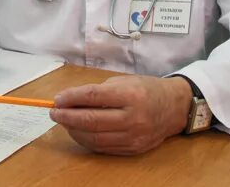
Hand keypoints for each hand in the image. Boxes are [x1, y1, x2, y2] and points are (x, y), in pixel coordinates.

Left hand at [49, 75, 192, 154]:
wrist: (174, 107)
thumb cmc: (146, 90)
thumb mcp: (124, 82)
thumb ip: (98, 91)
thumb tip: (70, 100)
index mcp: (131, 95)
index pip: (94, 96)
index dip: (71, 98)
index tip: (57, 99)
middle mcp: (133, 117)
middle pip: (91, 120)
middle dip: (67, 117)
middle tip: (54, 112)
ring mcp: (134, 136)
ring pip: (95, 138)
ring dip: (74, 130)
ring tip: (64, 122)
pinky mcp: (133, 149)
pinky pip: (103, 148)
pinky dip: (87, 140)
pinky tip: (79, 132)